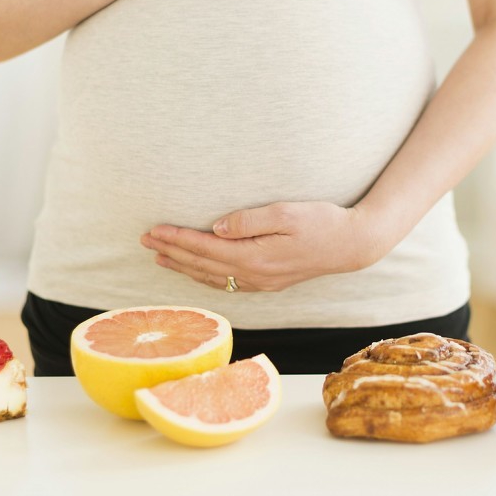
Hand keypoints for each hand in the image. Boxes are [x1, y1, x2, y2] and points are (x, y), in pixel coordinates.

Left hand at [141, 202, 383, 291]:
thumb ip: (248, 220)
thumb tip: (216, 227)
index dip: (176, 239)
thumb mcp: (285, 213)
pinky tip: (196, 271)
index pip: (205, 248)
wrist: (352, 245)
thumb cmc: (322, 223)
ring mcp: (261, 282)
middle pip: (202, 265)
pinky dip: (204, 276)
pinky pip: (226, 282)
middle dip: (172, 252)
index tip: (153, 230)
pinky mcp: (269, 281)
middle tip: (144, 241)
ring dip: (183, 266)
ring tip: (160, 257)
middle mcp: (254, 275)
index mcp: (254, 257)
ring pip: (211, 277)